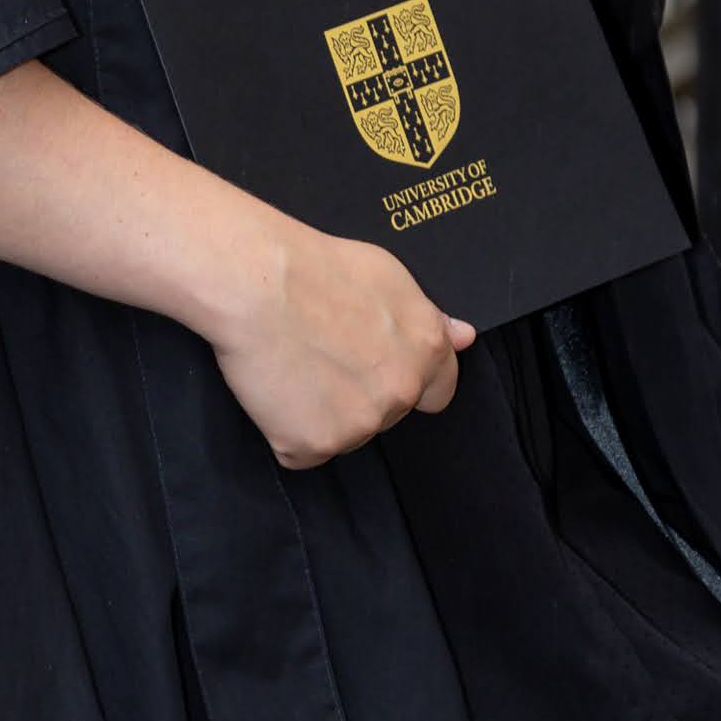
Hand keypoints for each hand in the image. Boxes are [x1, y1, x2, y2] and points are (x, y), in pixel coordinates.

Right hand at [203, 208, 473, 468]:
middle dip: (359, 395)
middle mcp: (400, 392)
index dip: (406, 380)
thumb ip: (427, 316)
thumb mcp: (387, 276)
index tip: (377, 370)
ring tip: (294, 367)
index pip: (437, 392)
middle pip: (385, 413)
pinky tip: (275, 390)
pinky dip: (285, 430)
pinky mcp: (313, 445)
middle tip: (321, 355)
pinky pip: (300, 451)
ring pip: (344, 435)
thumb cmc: (316, 269)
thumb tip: (464, 338)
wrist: (256, 284)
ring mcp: (359, 424)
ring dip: (321, 414)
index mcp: (426, 351)